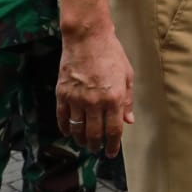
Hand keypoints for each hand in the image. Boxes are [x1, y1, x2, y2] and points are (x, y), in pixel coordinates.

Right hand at [56, 30, 134, 156]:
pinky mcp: (62, 93)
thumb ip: (127, 100)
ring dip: (80, 139)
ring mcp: (76, 98)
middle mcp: (95, 101)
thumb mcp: (127, 75)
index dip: (113, 145)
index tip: (111, 153)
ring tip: (83, 143)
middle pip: (94, 133)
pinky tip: (68, 132)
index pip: (114, 130)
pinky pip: (62, 117)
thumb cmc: (112, 54)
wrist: (87, 38)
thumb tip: (129, 121)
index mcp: (114, 97)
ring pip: (77, 128)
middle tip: (96, 149)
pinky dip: (65, 127)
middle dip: (95, 145)